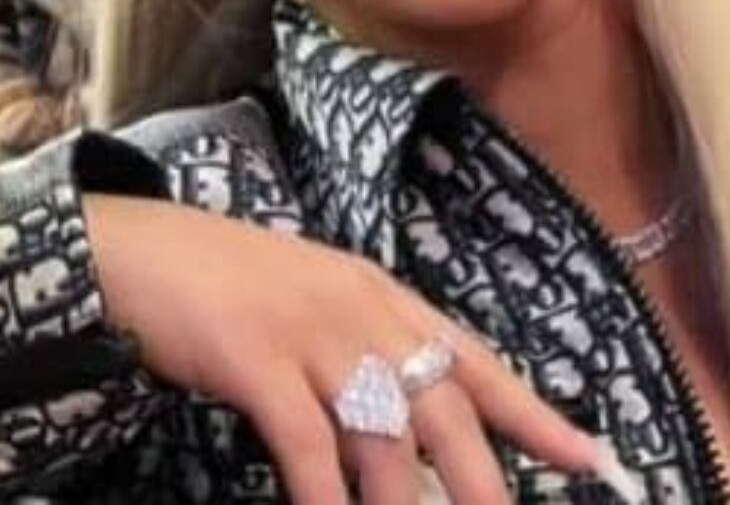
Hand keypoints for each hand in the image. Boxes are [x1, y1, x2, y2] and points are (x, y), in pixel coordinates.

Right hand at [85, 195, 608, 504]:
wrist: (134, 250)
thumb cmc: (220, 283)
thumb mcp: (309, 305)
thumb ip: (361, 352)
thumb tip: (405, 428)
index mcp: (381, 295)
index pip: (474, 361)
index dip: (536, 415)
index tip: (594, 460)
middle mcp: (361, 309)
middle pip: (445, 407)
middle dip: (481, 483)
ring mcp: (310, 330)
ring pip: (384, 436)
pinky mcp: (256, 356)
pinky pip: (308, 443)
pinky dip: (325, 497)